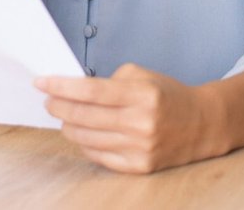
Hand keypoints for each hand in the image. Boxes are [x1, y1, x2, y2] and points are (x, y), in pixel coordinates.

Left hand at [36, 64, 215, 172]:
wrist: (202, 124)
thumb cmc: (168, 96)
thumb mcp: (143, 75)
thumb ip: (109, 80)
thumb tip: (74, 90)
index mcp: (143, 95)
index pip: (91, 92)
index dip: (62, 87)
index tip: (42, 82)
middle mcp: (141, 123)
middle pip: (84, 116)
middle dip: (58, 106)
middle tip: (48, 100)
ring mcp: (140, 148)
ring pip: (87, 138)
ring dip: (68, 126)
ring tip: (63, 116)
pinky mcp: (139, 167)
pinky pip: (99, 156)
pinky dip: (84, 144)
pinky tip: (80, 133)